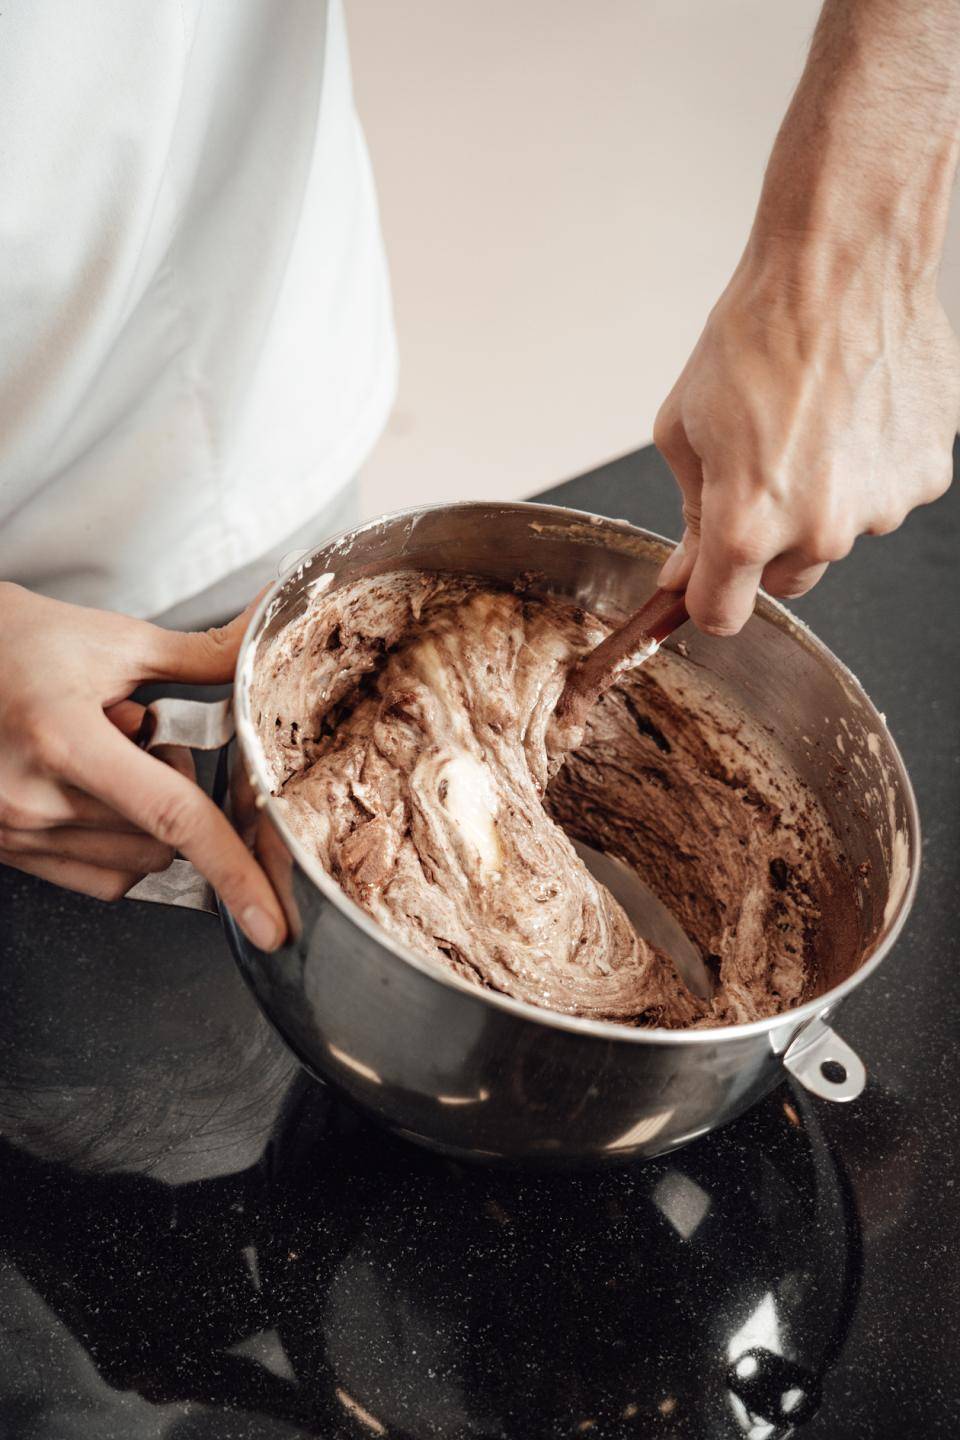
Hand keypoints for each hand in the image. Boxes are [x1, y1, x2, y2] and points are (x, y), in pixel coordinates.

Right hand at [0, 583, 284, 949]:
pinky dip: (120, 846)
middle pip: (163, 841)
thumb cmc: (17, 642)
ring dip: (147, 822)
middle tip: (140, 735)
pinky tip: (93, 792)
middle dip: (178, 794)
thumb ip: (204, 656)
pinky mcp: (5, 849)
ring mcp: (13, 830)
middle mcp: (32, 796)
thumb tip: (264, 642)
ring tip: (105, 757)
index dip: (233, 870)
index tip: (269, 918)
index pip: (173, 817)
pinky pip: (98, 877)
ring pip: (136, 864)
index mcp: (64, 738)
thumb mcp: (115, 642)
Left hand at [654, 245, 959, 634]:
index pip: (722, 614)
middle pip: (784, 581)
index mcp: (748, 524)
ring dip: (821, 502)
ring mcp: (881, 508)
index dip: (706, 598)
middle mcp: (820, 531)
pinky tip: (853, 413)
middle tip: (758, 472)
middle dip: (764, 547)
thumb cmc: (755, 336)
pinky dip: (867, 469)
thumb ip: (689, 514)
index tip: (705, 578)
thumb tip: (684, 570)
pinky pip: (884, 495)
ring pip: (838, 536)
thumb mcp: (685, 429)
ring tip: (810, 425)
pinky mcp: (926, 476)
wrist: (839, 267)